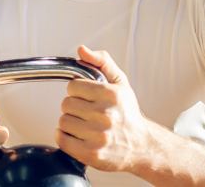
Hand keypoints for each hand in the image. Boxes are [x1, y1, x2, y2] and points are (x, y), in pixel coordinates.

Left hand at [56, 46, 152, 172]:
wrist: (142, 146)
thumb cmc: (128, 114)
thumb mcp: (120, 83)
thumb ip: (101, 62)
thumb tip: (82, 50)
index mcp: (111, 95)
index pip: (73, 86)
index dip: (78, 91)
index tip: (87, 97)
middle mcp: (105, 116)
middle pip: (66, 105)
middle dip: (75, 108)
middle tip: (88, 113)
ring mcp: (98, 136)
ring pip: (63, 122)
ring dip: (71, 123)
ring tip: (86, 126)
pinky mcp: (91, 154)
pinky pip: (62, 140)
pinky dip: (66, 138)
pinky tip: (80, 137)